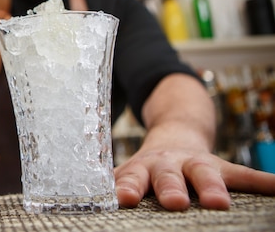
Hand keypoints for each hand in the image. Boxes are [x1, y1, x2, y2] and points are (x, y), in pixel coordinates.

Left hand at [114, 143, 274, 210]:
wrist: (174, 137)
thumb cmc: (148, 171)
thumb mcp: (132, 176)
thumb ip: (122, 189)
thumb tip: (95, 214)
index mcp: (141, 169)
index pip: (132, 179)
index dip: (129, 187)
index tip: (125, 198)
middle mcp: (167, 164)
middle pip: (167, 175)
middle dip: (171, 188)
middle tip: (174, 202)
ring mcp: (195, 164)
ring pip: (204, 172)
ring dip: (210, 186)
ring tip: (218, 202)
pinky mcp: (223, 166)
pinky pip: (244, 175)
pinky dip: (262, 182)